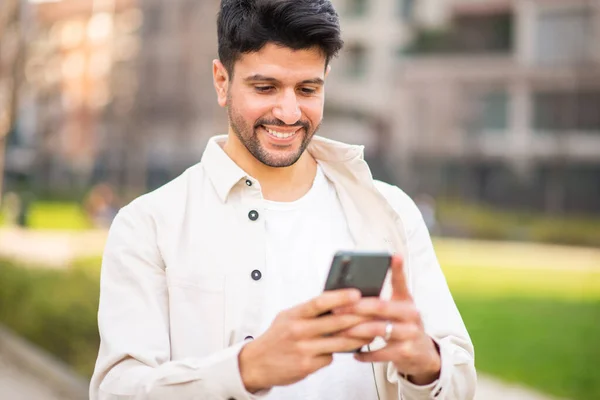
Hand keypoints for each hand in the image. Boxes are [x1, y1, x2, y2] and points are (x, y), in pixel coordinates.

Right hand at [238, 289, 372, 392]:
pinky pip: (330, 358)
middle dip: (359, 318)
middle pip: (335, 323)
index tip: (356, 294)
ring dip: (359, 337)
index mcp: (294, 315)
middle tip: (376, 313)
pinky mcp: (306, 366)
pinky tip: (347, 349)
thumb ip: (309, 311)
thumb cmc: (276, 337)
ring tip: (373, 331)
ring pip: (339, 343)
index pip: (319, 302)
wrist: (255, 363)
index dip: (339, 297)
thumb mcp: (287, 317)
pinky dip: (339, 353)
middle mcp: (298, 331)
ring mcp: (303, 350)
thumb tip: (336, 301)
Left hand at [337, 255, 440, 384]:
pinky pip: (380, 353)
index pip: (401, 282)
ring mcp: (410, 334)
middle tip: (336, 308)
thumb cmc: (403, 326)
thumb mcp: (400, 309)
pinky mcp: (406, 352)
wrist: (423, 355)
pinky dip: (366, 353)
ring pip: (378, 329)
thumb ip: (382, 298)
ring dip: (356, 330)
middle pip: (381, 306)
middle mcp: (411, 315)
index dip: (397, 269)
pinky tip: (354, 353)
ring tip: (340, 331)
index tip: (393, 255)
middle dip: (356, 307)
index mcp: (406, 301)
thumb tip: (357, 286)